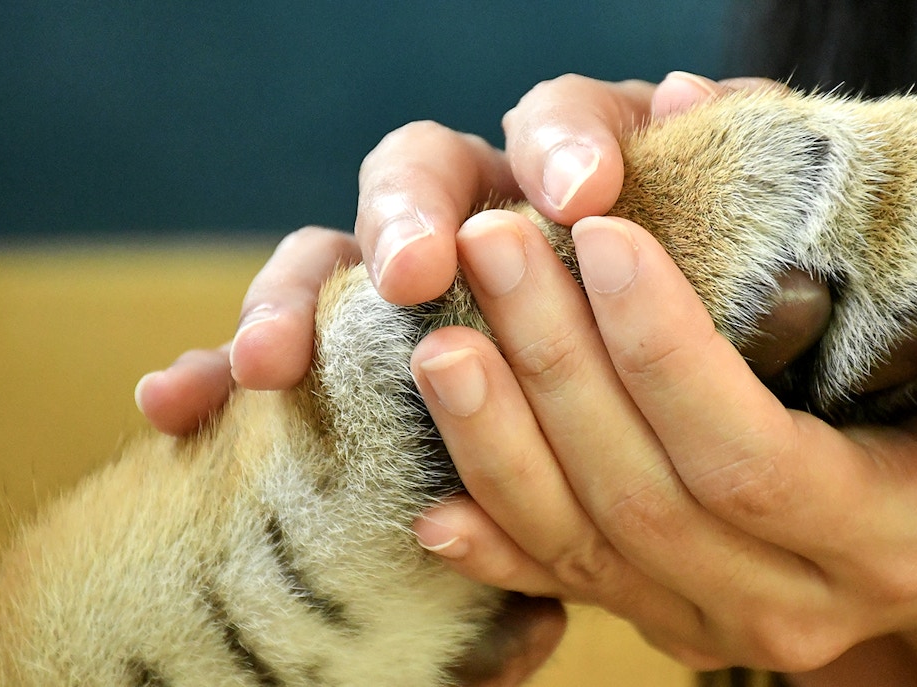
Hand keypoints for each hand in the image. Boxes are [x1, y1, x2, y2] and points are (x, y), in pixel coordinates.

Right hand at [135, 72, 728, 432]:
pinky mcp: (370, 357)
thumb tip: (694, 96)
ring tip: (269, 362)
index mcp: (573, 168)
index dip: (560, 142)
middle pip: (418, 172)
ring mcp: (415, 278)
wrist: (696, 379)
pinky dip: (225, 373)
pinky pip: (291, 358)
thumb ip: (728, 169)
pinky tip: (173, 404)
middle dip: (409, 216)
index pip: (555, 118)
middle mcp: (481, 207)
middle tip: (414, 274)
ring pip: (332, 259)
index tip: (584, 190)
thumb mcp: (742, 238)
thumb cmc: (720, 299)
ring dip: (292, 299)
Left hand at [409, 209, 916, 683]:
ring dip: (502, 443)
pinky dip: (500, 549)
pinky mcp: (674, 621)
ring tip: (445, 340)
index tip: (606, 241)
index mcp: (886, 536)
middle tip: (497, 247)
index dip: (665, 355)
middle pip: (642, 496)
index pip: (748, 458)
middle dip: (558, 367)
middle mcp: (791, 602)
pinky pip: (573, 591)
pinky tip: (433, 508)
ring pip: (588, 548)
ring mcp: (719, 625)